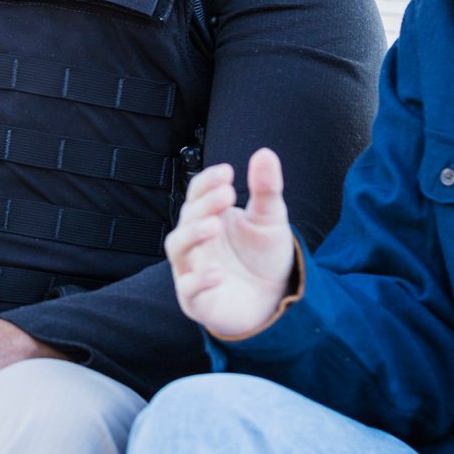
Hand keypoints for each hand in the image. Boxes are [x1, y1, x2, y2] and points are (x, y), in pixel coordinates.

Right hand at [167, 147, 298, 338]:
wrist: (275, 298)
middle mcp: (196, 242)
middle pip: (187, 217)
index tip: (227, 172)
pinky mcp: (197, 300)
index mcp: (208, 217)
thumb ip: (266, 188)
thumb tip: (264, 153)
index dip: (207, 181)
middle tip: (227, 194)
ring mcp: (192, 270)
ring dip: (192, 235)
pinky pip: (188, 290)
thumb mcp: (271, 219)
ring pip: (178, 248)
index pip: (197, 193)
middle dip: (204, 205)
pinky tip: (218, 272)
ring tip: (213, 226)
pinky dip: (198, 280)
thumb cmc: (264, 256)